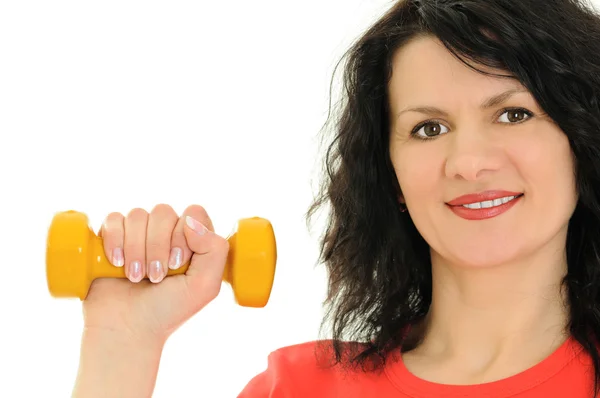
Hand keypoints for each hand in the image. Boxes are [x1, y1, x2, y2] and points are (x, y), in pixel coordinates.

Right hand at [81, 204, 229, 342]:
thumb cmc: (168, 309)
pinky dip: (115, 240)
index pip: (194, 212)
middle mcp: (167, 232)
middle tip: (156, 277)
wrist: (127, 329)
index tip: (177, 263)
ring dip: (136, 249)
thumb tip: (192, 220)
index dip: (184, 234)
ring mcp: (139, 233)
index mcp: (193, 239)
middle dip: (157, 246)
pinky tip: (117, 264)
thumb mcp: (205, 285)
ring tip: (136, 277)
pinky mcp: (112, 237)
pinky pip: (113, 219)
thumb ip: (215, 250)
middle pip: (163, 212)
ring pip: (138, 215)